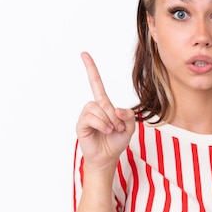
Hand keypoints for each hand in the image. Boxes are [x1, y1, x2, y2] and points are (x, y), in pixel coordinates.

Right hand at [76, 52, 135, 169]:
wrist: (108, 157)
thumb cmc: (117, 141)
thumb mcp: (130, 127)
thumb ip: (128, 114)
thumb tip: (115, 109)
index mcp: (104, 104)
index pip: (96, 83)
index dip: (91, 69)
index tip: (84, 54)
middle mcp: (93, 107)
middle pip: (104, 102)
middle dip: (115, 116)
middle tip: (118, 128)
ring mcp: (86, 115)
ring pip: (97, 109)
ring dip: (108, 121)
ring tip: (111, 131)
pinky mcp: (81, 124)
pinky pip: (92, 118)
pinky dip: (102, 125)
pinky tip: (105, 131)